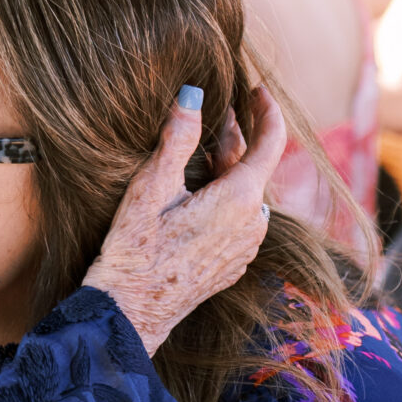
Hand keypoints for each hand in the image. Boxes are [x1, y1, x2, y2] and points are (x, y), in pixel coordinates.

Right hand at [84, 82, 286, 356]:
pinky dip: (224, 199)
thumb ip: (178, 137)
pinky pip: (239, 220)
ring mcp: (246, 248)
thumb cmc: (136, 248)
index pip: (271, 142)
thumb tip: (194, 95)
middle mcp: (254, 224)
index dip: (266, 111)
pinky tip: (195, 198)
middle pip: (253, 168)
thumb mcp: (152, 186)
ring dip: (227, 171)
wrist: (131, 310)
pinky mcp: (234, 265)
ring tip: (198, 157)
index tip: (257, 91)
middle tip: (210, 117)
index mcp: (240, 199)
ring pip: (245, 195)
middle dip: (233, 140)